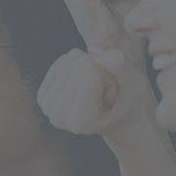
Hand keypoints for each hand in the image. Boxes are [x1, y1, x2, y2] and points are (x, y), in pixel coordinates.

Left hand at [39, 0, 158, 138]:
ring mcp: (49, 110)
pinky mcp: (43, 99)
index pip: (87, 70)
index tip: (114, 70)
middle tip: (105, 75)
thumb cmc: (130, 98)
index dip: (104, 62)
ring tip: (95, 75)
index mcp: (83, 121)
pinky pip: (56, 64)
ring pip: (64, 62)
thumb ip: (120, 68)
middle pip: (74, 64)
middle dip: (93, 62)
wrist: (116, 114)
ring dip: (81, 61)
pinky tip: (82, 71)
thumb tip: (110, 54)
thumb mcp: (133, 83)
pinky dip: (69, 61)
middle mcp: (60, 120)